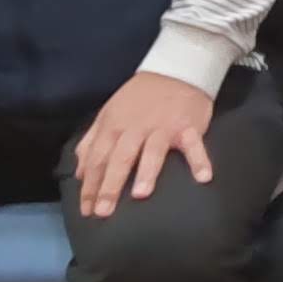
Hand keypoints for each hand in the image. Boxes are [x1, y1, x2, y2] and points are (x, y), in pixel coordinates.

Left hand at [72, 71, 223, 218]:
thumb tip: (79, 172)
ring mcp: (163, 127)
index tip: (86, 210)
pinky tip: (203, 177)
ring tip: (141, 195)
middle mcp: (135, 128)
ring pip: (153, 150)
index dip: (90, 185)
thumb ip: (91, 142)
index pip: (98, 158)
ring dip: (148, 171)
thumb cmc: (139, 98)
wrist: (175, 69)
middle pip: (121, 158)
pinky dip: (200, 160)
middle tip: (103, 212)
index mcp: (113, 125)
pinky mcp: (189, 126)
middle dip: (110, 185)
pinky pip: (194, 145)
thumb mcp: (108, 113)